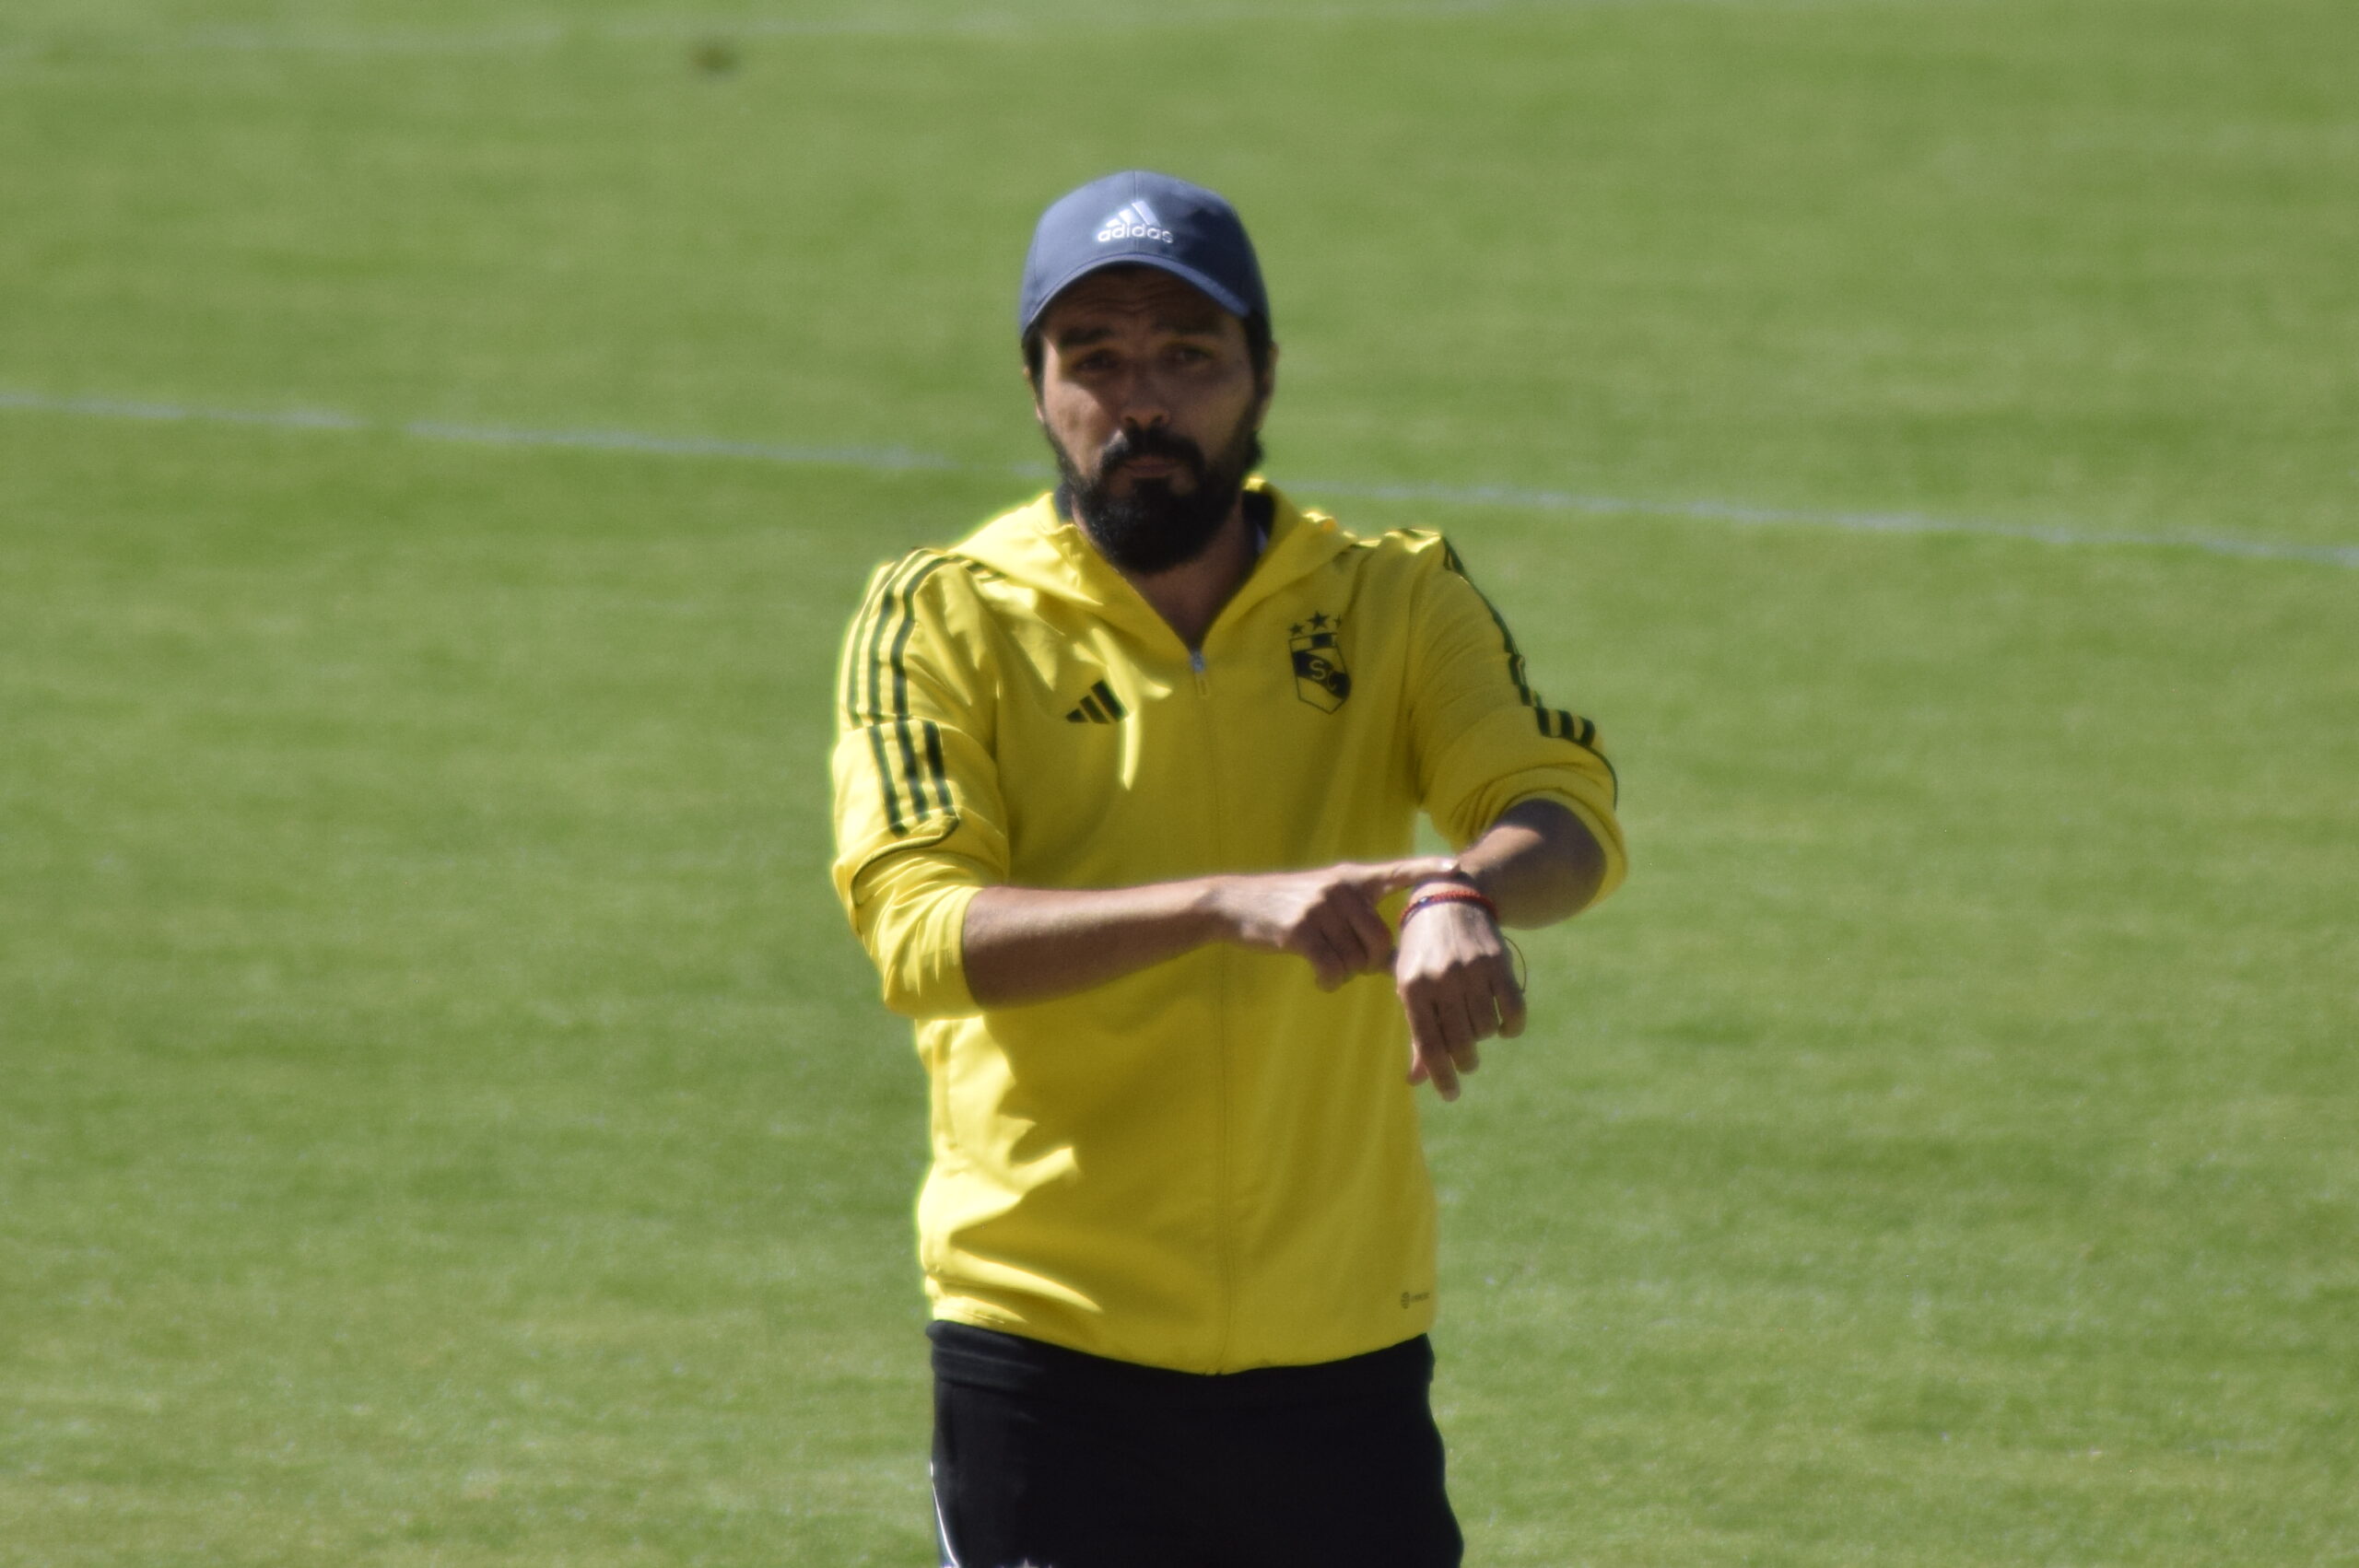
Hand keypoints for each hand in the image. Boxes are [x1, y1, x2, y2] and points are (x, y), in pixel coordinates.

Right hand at [1207, 858, 1457, 990]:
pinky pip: (1332, 969)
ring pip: (1357, 959)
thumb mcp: (1324, 898)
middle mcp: (1340, 888)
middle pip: (1381, 940)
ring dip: (1345, 973)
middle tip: (1349, 963)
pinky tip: (1320, 978)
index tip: (1455, 868)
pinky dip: (1329, 981)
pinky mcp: (1300, 930)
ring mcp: (1320, 908)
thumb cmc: (1287, 906)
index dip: (1426, 870)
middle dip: (1370, 962)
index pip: (1396, 871)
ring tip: (1327, 966)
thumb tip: (1394, 960)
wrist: (1235, 903)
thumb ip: (1359, 919)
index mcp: (1351, 878)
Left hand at [1394, 896, 1524, 1100]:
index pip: (1429, 1045)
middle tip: (1467, 1059)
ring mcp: (1471, 970)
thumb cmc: (1422, 952)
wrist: (1448, 899)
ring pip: (1487, 1029)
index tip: (1451, 1095)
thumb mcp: (1410, 986)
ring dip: (1485, 1036)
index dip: (1441, 1076)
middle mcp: (1441, 979)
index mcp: (1412, 988)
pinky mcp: (1498, 963)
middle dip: (1466, 1060)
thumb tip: (1416, 1081)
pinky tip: (1504, 1026)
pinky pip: (1514, 1010)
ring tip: (1476, 1025)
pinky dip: (1512, 1026)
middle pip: (1461, 1043)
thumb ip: (1418, 1033)